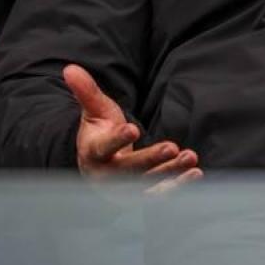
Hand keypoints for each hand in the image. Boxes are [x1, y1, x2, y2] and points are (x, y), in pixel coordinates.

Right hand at [66, 64, 201, 193]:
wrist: (101, 166)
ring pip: (147, 182)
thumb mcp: (94, 112)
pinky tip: (194, 173)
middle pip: (129, 169)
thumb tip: (70, 67)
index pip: (104, 147)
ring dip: (170, 172)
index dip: (117, 139)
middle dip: (151, 159)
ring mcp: (124, 189)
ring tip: (190, 157)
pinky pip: (159, 194)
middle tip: (172, 147)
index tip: (132, 129)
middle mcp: (106, 175)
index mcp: (93, 153)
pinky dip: (177, 185)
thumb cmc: (100, 133)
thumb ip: (86, 92)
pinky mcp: (140, 196)